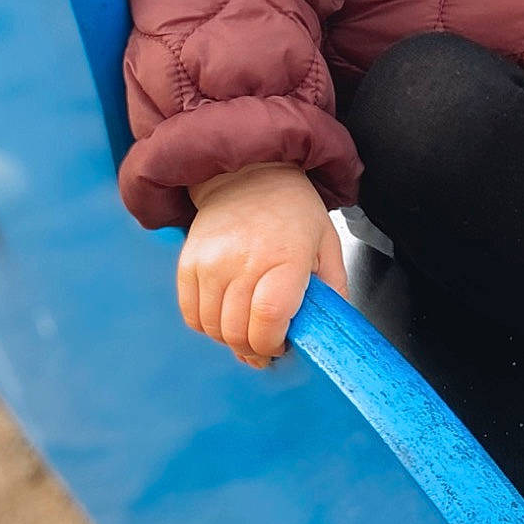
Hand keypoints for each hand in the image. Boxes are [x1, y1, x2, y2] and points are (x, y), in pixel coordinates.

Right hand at [179, 163, 347, 367]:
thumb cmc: (293, 210)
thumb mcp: (327, 243)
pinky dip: (206, 324)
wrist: (252, 173)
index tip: (281, 345)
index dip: (273, 344)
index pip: (269, 319)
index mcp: (286, 257)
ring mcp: (212, 262)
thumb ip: (334, 289)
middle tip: (265, 343)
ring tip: (246, 325)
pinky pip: (191, 314)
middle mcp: (244, 260)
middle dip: (254, 349)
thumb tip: (331, 330)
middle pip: (238, 332)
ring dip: (230, 338)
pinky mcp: (189, 262)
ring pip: (213, 328)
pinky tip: (225, 313)